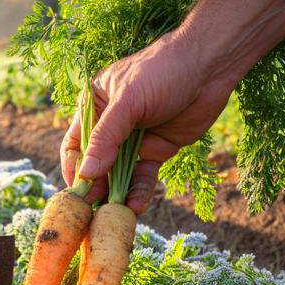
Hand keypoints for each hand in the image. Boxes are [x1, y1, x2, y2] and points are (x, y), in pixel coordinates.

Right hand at [60, 0, 284, 215]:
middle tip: (93, 213)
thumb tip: (86, 173)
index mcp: (95, 107)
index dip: (73, 169)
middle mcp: (111, 126)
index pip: (75, 144)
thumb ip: (107, 138)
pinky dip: (139, 192)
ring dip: (116, 195)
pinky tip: (137, 207)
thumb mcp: (129, 102)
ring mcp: (135, 140)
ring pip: (119, 175)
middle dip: (94, 188)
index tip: (76, 193)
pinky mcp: (158, 151)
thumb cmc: (162, 71)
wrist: (211, 67)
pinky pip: (143, 177)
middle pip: (96, 164)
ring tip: (115, 216)